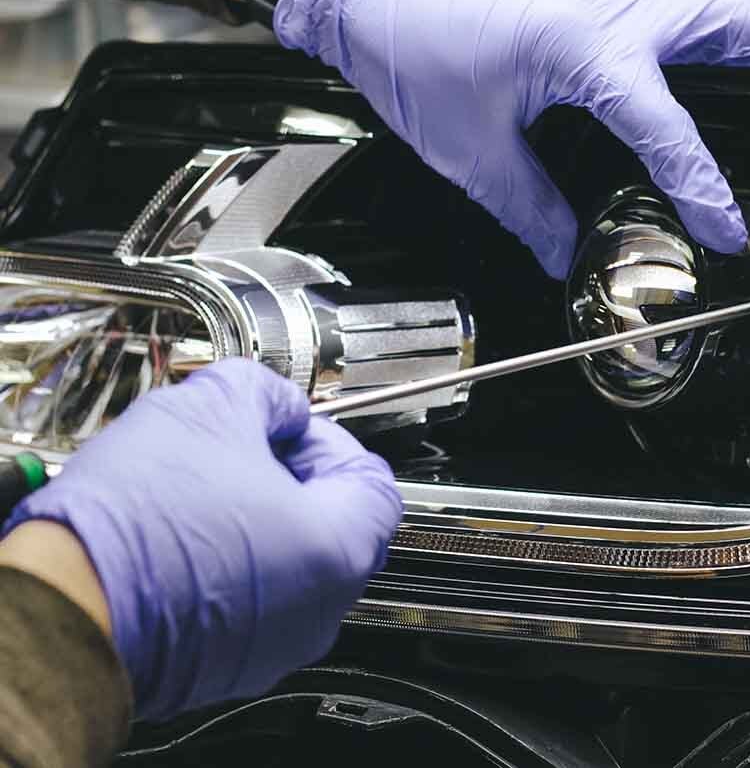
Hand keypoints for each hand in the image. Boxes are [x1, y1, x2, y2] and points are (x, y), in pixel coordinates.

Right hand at [2, 359, 402, 721]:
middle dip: (289, 478)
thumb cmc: (137, 526)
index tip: (285, 426)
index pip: (371, 479)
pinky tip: (180, 538)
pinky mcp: (228, 666)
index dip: (326, 439)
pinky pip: (250, 602)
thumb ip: (267, 394)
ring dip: (255, 521)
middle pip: (334, 523)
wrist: (64, 605)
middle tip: (239, 452)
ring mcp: (276, 644)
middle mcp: (322, 607)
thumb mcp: (211, 407)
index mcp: (340, 546)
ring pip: (290, 565)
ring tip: (199, 492)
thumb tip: (276, 405)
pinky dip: (227, 566)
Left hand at [272, 0, 749, 278]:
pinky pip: (677, 16)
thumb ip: (530, 209)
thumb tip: (566, 255)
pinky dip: (721, 33)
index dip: (703, 187)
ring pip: (713, 11)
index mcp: (582, 44)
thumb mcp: (470, 149)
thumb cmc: (411, 43)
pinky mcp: (590, 3)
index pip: (667, 128)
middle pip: (732, 25)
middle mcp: (608, 11)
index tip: (727, 231)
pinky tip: (730, 58)